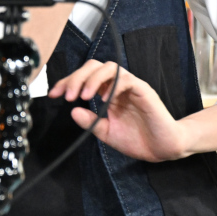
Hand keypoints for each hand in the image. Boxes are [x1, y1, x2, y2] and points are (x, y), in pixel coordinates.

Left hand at [48, 60, 190, 161]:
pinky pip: (127, 79)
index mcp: (108, 94)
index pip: (85, 78)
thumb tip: (73, 110)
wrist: (162, 149)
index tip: (54, 94)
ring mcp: (131, 86)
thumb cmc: (138, 140)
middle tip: (67, 95)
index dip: (67, 82)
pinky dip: (113, 86)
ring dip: (92, 79)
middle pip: (95, 66)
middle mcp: (118, 86)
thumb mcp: (107, 133)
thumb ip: (91, 121)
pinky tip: (104, 100)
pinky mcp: (144, 91)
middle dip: (76, 77)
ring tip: (83, 95)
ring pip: (109, 67)